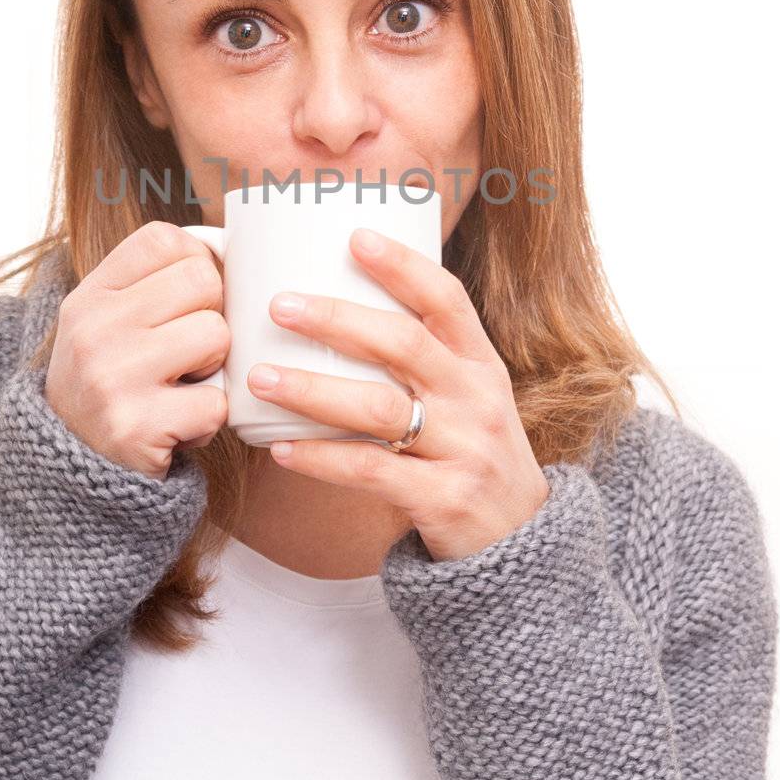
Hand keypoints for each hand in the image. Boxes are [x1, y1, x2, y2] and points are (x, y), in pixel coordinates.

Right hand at [44, 221, 229, 479]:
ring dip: (215, 370)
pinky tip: (177, 427)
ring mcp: (112, 376)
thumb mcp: (109, 324)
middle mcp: (93, 329)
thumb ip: (154, 282)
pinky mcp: (136, 426)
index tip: (189, 299)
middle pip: (202, 281)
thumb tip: (226, 244)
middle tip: (188, 354)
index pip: (164, 239)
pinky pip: (217, 402)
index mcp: (89, 296)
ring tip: (181, 389)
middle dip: (212, 318)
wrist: (68, 474)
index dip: (195, 262)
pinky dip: (208, 420)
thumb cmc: (112, 386)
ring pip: (217, 335)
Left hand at [247, 226, 550, 561]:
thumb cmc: (470, 454)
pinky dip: (320, 458)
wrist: (519, 544)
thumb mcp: (467, 398)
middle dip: (338, 320)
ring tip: (260, 377)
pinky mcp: (443, 498)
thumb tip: (333, 311)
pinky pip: (370, 472)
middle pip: (404, 344)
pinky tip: (280, 449)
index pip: (446, 300)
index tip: (355, 236)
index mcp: (481, 364)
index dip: (403, 265)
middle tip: (280, 305)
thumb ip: (420, 362)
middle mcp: (476, 399)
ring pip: (378, 409)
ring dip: (312, 390)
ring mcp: (463, 450)